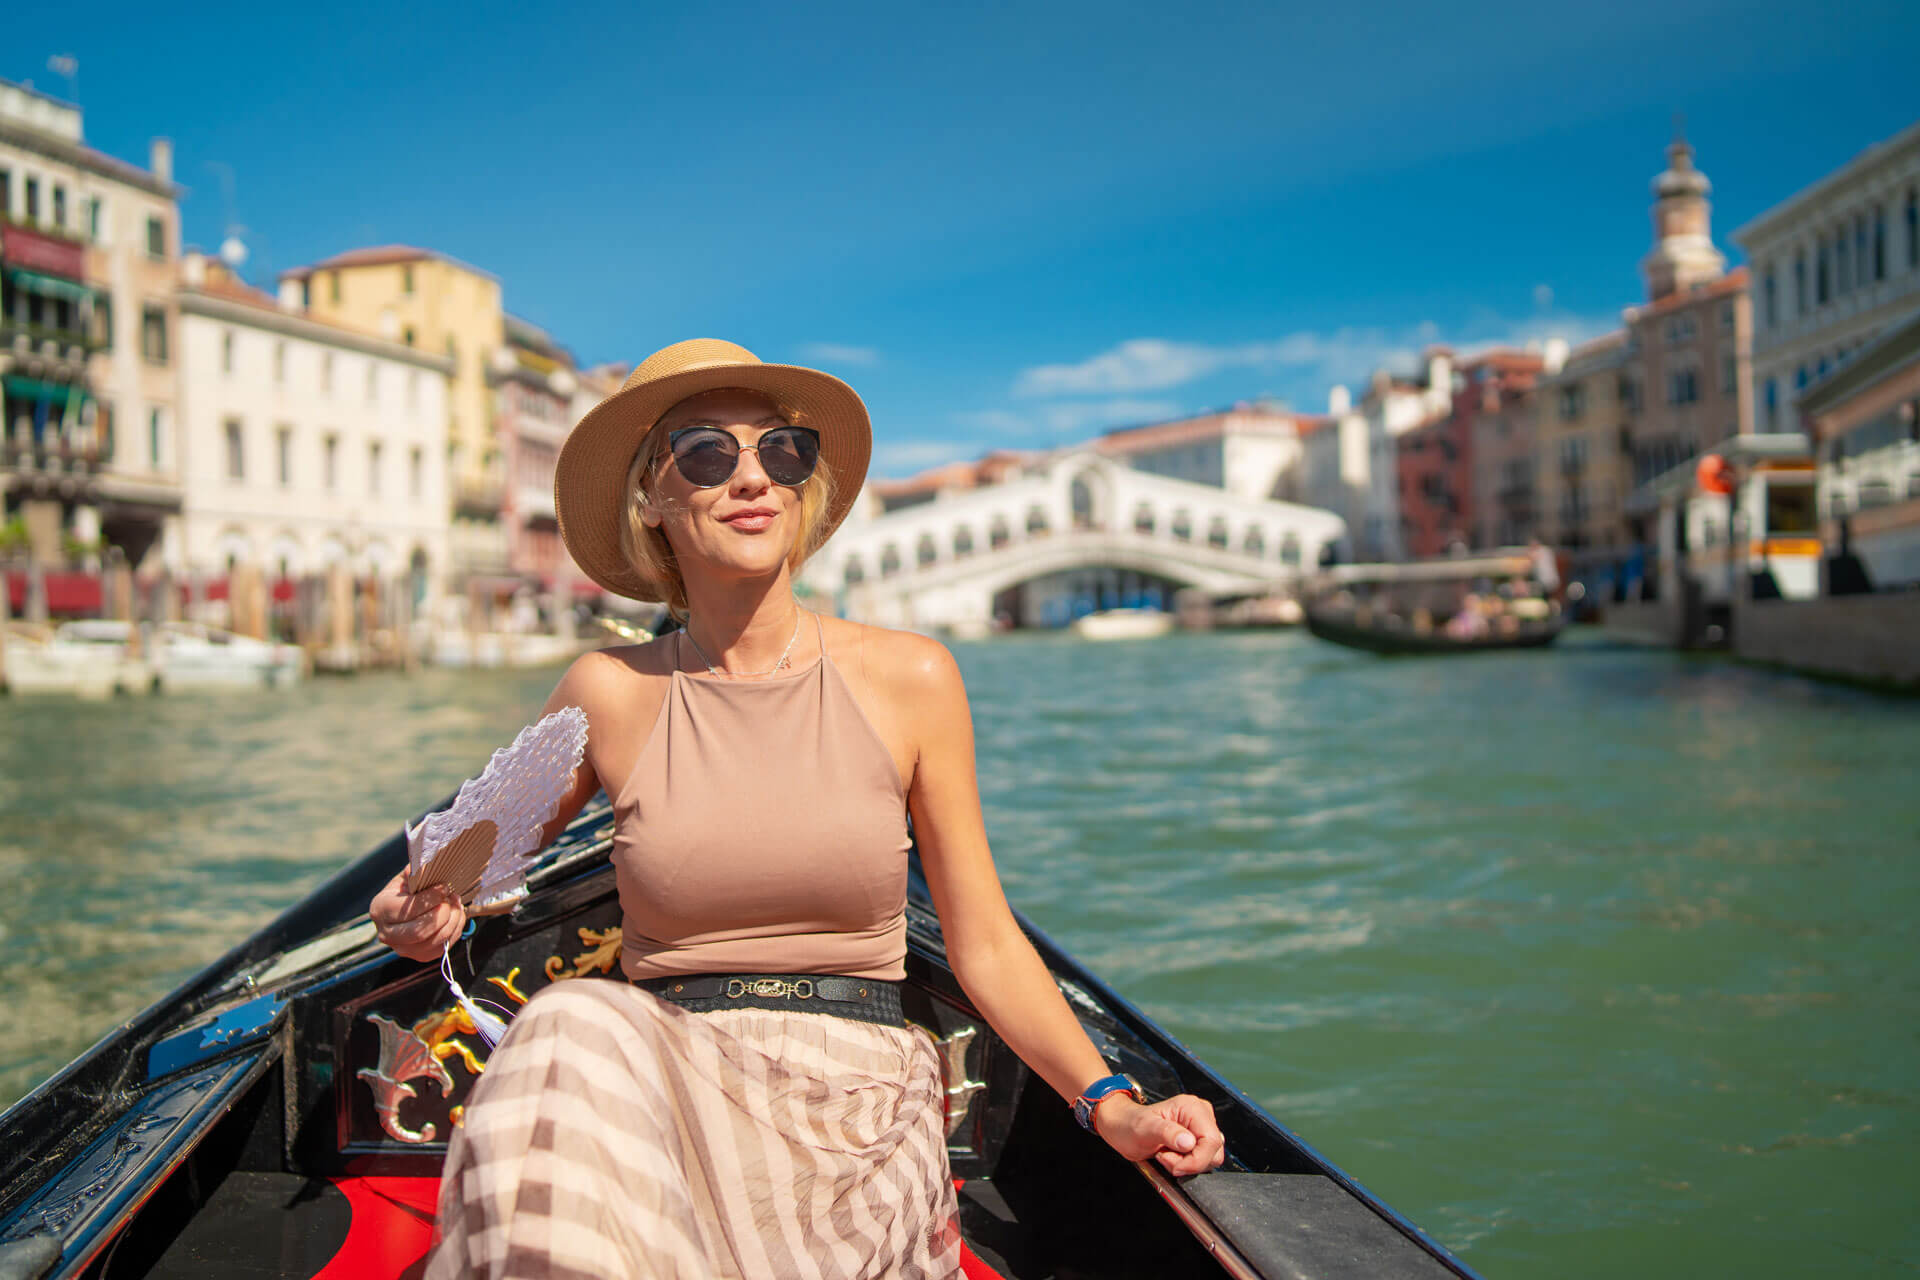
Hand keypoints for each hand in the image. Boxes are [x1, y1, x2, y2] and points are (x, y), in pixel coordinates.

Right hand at [369, 869, 465, 961]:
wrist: (409, 907)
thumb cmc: (409, 888)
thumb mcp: (408, 876)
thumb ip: (416, 872)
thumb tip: (424, 868)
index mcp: (380, 909)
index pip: (406, 909)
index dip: (429, 898)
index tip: (444, 887)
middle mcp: (386, 933)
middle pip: (418, 931)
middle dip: (442, 913)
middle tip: (452, 897)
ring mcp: (402, 948)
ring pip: (433, 941)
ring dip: (453, 921)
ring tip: (457, 904)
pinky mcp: (419, 956)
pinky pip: (442, 948)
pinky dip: (455, 931)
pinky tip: (456, 916)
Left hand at [1093, 1093, 1225, 1176]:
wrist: (1123, 1127)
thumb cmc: (1130, 1124)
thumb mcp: (1145, 1128)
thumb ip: (1167, 1133)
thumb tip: (1189, 1142)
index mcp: (1192, 1108)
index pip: (1211, 1141)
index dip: (1196, 1159)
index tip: (1175, 1165)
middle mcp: (1201, 1115)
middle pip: (1213, 1152)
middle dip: (1189, 1162)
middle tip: (1165, 1157)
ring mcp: (1200, 1127)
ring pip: (1209, 1158)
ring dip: (1187, 1164)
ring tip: (1165, 1155)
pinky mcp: (1198, 1139)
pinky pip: (1202, 1159)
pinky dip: (1186, 1163)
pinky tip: (1170, 1156)